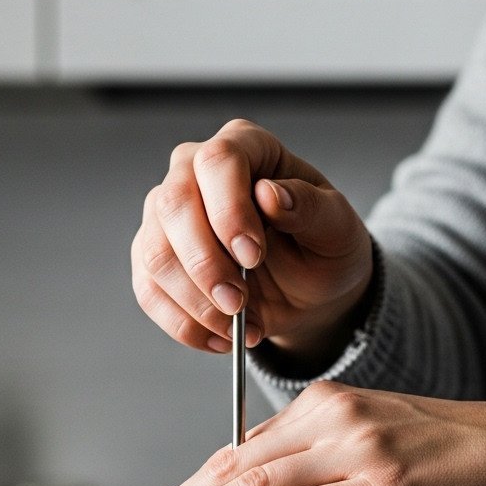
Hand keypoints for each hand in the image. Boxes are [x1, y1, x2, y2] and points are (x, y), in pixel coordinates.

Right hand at [131, 118, 373, 365]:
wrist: (309, 290)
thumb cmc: (322, 248)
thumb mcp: (336, 228)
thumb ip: (310, 207)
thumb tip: (270, 195)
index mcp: (244, 147)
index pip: (217, 162)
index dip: (229, 211)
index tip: (254, 256)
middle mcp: (194, 172)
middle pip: (173, 205)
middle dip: (205, 264)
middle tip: (239, 304)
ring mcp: (167, 217)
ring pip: (155, 254)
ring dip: (195, 302)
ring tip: (239, 327)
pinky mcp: (155, 260)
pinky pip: (150, 293)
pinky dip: (184, 325)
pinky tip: (221, 338)